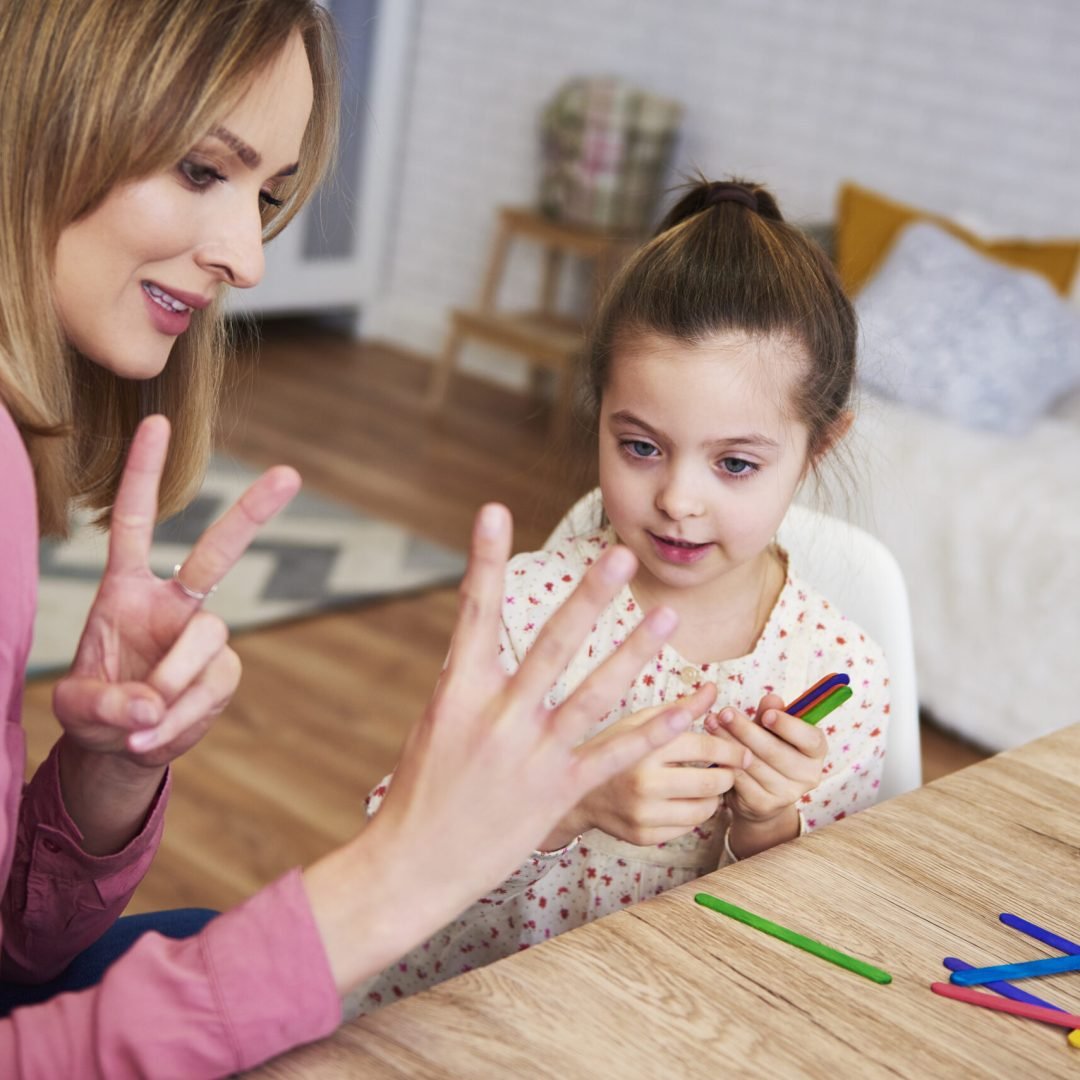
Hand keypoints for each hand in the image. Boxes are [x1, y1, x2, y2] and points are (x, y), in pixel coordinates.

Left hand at [52, 415, 300, 768]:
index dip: (143, 474)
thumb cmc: (96, 712)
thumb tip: (151, 703)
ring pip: (209, 637)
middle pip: (217, 551)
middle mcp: (172, 604)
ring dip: (174, 681)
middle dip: (253, 512)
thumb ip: (105, 704)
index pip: (135, 523)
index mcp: (126, 591)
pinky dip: (185, 717)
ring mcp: (202, 638)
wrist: (125, 749)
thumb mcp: (77, 709)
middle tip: (290, 474)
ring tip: (142, 723)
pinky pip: (213, 687)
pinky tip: (157, 734)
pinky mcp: (223, 674)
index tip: (157, 422)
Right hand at [304, 503, 694, 991]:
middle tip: (620, 556)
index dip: (484, 560)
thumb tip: (481, 636)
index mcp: (458, 692)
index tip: (494, 511)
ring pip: (594, 696)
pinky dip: (658, 728)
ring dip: (634, 655)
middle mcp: (498, 717)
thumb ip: (469, 678)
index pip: (474, 613)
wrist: (414, 864)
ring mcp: (533, 755)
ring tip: (668, 620)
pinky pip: (617, 754)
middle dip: (587, 599)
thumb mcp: (437, 722)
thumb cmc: (423, 789)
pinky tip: (691, 706)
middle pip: (550, 647)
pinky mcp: (560, 790)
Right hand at [539, 685, 752, 848]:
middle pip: (712, 783)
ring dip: (713, 797)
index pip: (706, 748)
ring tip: (705, 785)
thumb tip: (713, 688)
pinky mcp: (643, 836)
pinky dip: (692, 814)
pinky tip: (683, 801)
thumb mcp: (640, 720)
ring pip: (705, 810)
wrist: (576, 791)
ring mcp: (643, 813)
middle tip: (726, 770)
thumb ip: (680, 708)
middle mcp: (644, 782)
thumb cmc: (612, 748)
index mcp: (645, 746)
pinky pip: (688, 828)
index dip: (731, 749)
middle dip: (727, 775)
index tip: (742, 751)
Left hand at [706, 692, 827, 849]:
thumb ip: (771, 713)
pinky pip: (740, 779)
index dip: (788, 726)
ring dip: (728, 742)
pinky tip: (712, 749)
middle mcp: (808, 775)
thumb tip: (772, 699)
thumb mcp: (772, 729)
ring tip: (711, 723)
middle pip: (775, 751)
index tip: (766, 715)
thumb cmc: (768, 751)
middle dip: (745, 729)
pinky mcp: (764, 805)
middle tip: (724, 713)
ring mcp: (787, 794)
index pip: (810, 739)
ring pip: (753, 764)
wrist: (760, 795)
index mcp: (815, 752)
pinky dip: (724, 763)